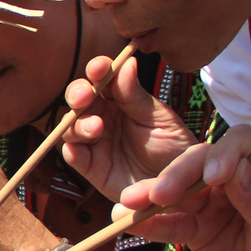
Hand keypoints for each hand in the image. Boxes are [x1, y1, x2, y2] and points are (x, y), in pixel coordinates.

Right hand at [60, 54, 200, 201]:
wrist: (179, 187)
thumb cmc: (173, 148)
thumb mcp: (160, 120)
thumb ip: (137, 96)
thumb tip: (126, 62)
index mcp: (121, 99)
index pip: (103, 78)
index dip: (98, 69)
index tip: (100, 67)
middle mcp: (103, 116)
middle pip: (79, 98)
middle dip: (77, 93)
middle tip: (85, 96)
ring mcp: (95, 141)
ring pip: (71, 125)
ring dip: (77, 123)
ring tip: (96, 128)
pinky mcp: (91, 166)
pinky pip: (73, 155)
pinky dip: (72, 150)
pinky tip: (79, 150)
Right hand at [121, 126, 250, 250]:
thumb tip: (235, 170)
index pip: (245, 143)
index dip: (226, 152)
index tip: (214, 177)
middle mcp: (240, 177)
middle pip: (202, 162)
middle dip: (178, 175)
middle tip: (160, 194)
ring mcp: (215, 201)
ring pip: (179, 190)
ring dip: (151, 195)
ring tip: (127, 205)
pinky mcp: (197, 226)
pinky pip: (171, 221)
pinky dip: (150, 223)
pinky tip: (128, 224)